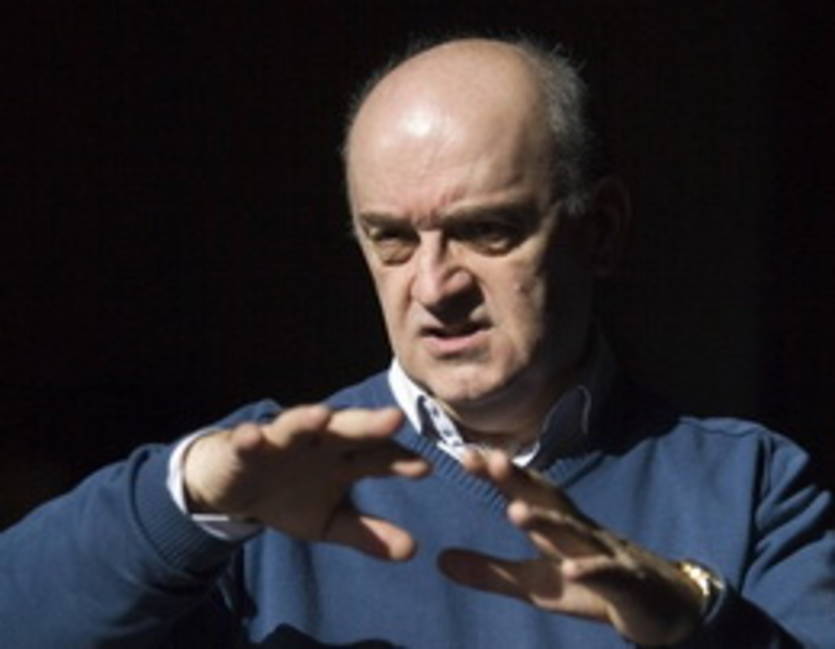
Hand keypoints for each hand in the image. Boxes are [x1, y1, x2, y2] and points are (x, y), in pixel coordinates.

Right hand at [183, 405, 429, 559]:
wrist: (235, 486)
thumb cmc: (289, 496)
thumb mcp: (328, 521)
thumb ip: (366, 534)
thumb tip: (412, 551)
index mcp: (344, 458)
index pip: (378, 456)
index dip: (399, 460)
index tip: (424, 467)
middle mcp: (319, 441)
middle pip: (348, 429)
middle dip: (369, 424)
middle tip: (395, 418)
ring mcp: (282, 439)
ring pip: (298, 424)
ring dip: (307, 419)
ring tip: (321, 417)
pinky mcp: (245, 445)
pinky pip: (246, 440)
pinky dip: (248, 437)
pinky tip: (253, 437)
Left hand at [438, 450, 703, 645]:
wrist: (656, 604)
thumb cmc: (589, 585)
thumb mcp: (534, 585)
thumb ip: (489, 571)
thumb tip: (439, 560)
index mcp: (554, 525)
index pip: (522, 492)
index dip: (495, 474)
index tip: (463, 455)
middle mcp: (577, 530)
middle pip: (546, 499)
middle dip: (518, 479)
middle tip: (489, 459)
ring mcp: (603, 552)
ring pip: (574, 532)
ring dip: (546, 520)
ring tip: (515, 511)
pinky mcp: (625, 582)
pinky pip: (608, 573)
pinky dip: (591, 570)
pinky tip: (571, 570)